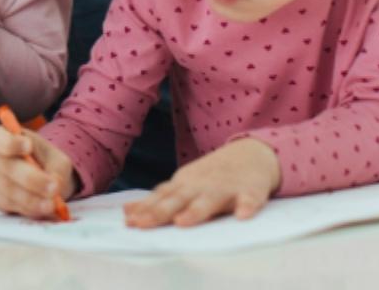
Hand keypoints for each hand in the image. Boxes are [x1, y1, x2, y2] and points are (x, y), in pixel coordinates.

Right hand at [0, 125, 75, 219]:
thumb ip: (55, 169)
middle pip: (6, 167)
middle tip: (54, 187)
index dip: (10, 143)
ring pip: (9, 190)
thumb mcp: (57, 159)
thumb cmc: (48, 163)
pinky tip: (43, 208)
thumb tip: (53, 183)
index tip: (28, 146)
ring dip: (33, 199)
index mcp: (3, 137)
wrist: (47, 179)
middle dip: (32, 179)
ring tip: (52, 203)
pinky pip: (11, 205)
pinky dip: (29, 208)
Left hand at [123, 137, 280, 227]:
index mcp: (184, 185)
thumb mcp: (183, 184)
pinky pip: (250, 199)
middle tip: (142, 224)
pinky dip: (247, 207)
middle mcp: (201, 185)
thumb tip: (127, 212)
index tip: (129, 222)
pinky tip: (242, 216)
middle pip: (178, 200)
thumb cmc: (211, 176)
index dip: (145, 210)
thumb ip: (159, 200)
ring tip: (183, 222)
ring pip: (210, 201)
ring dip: (196, 211)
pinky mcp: (251, 190)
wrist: (252, 153)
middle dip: (160, 212)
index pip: (161, 199)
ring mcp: (226, 187)